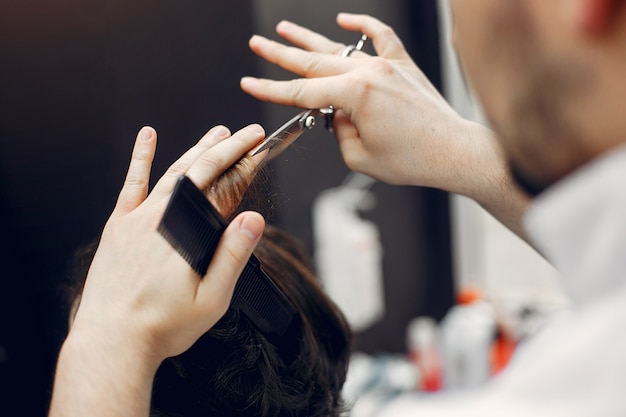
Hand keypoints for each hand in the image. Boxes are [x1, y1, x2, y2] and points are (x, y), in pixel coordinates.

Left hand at [69, 124, 266, 364]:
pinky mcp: (119, 225)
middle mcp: (164, 217)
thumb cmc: (162, 325)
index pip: (225, 187)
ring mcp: (139, 218)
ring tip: (218, 134)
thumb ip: (233, 256)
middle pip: (202, 171)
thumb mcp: (212, 299)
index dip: (246, 163)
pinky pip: (133, 183)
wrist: (112, 340)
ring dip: (197, 149)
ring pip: (174, 172)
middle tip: (248, 133)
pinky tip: (148, 137)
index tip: (260, 147)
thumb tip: (254, 220)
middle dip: (228, 147)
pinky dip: (142, 157)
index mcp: (190, 233)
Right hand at [241, 13, 468, 189]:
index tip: (250, 84)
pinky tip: (345, 19)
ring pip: (339, 47)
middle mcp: (369, 72)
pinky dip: (363, 26)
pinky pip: (381, 36)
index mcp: (355, 94)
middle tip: (257, 45)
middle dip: (280, 55)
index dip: (271, 90)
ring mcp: (387, 65)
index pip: (302, 92)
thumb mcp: (359, 157)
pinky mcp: (403, 65)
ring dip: (309, 39)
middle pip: (313, 62)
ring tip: (285, 30)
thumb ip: (339, 132)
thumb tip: (338, 114)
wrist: (454, 152)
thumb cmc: (413, 159)